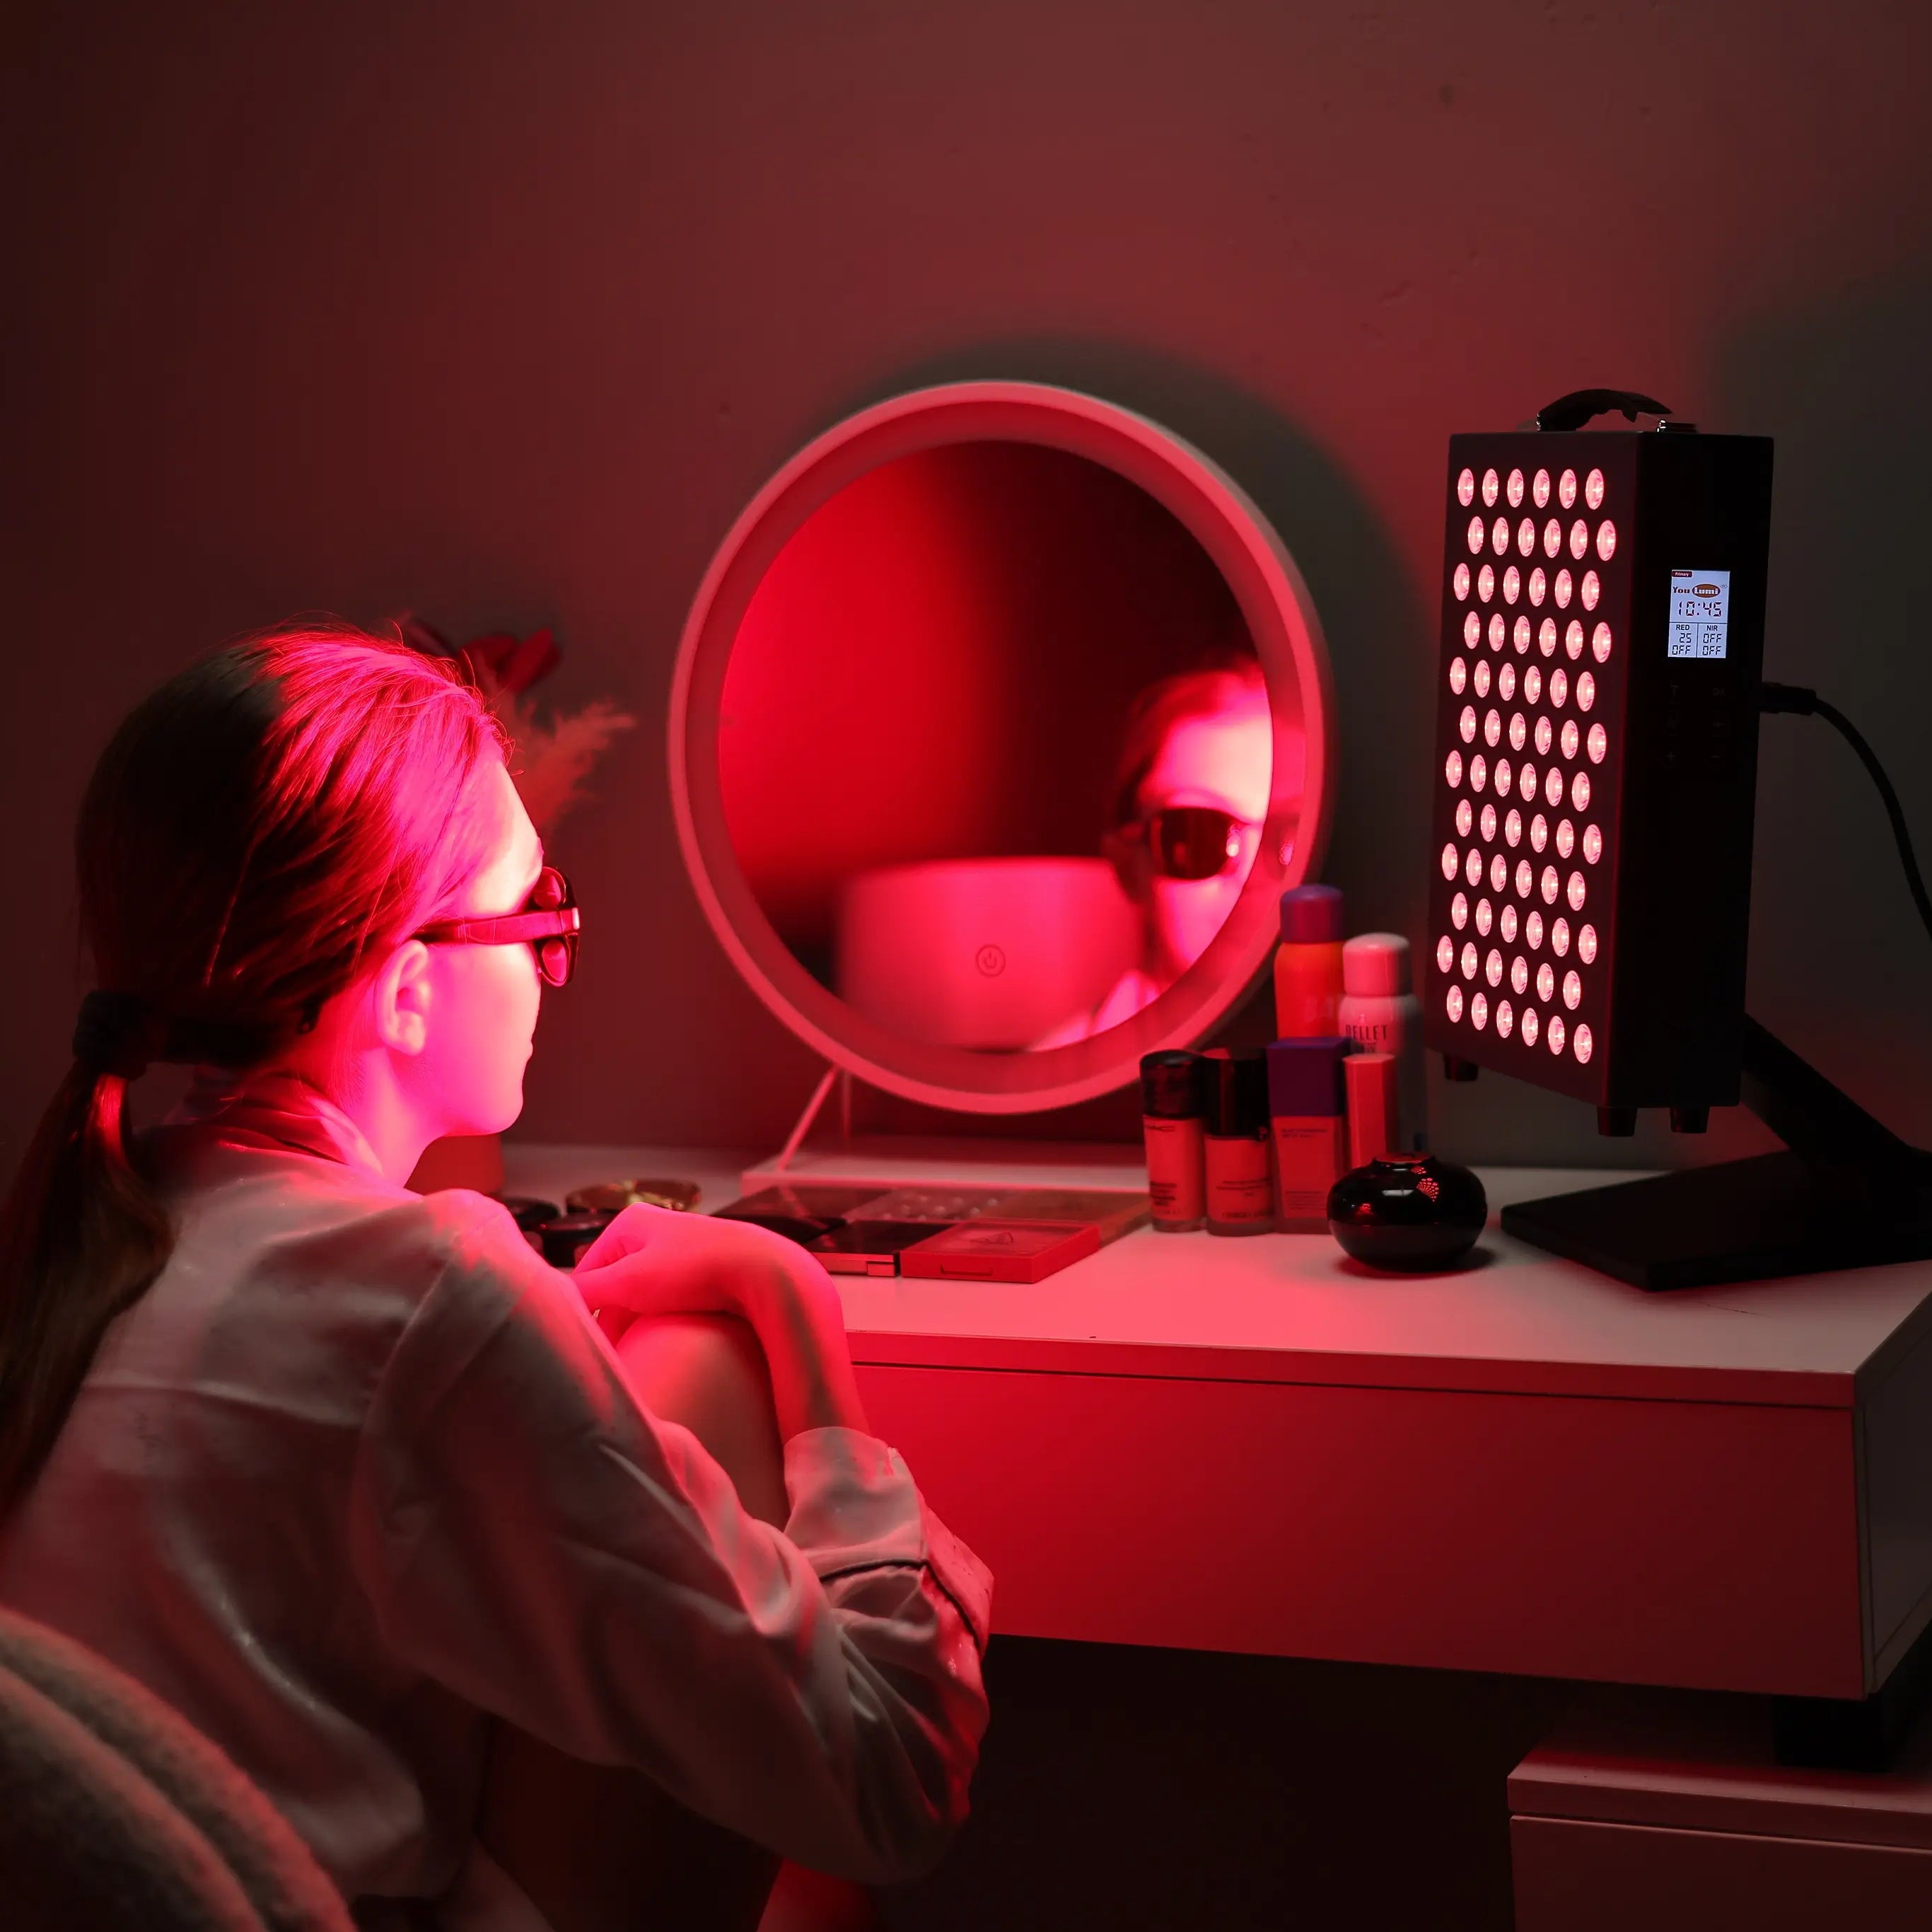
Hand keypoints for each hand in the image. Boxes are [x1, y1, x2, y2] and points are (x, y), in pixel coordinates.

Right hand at [573, 1206, 868, 1440]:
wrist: (767, 1274)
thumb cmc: (697, 1271)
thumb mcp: (630, 1282)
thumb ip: (587, 1290)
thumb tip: (548, 1300)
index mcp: (629, 1224)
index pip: (585, 1274)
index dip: (584, 1312)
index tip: (585, 1347)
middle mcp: (652, 1232)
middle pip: (613, 1288)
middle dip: (612, 1321)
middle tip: (613, 1357)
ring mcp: (679, 1253)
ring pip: (641, 1299)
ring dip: (637, 1325)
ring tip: (639, 1353)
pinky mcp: (703, 1273)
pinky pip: (669, 1303)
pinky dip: (663, 1321)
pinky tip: (668, 1342)